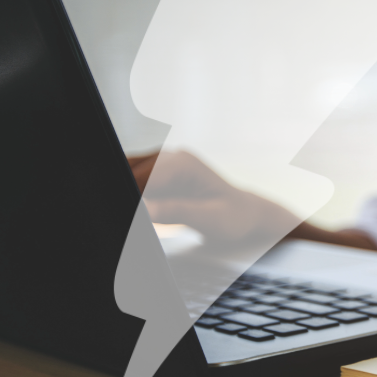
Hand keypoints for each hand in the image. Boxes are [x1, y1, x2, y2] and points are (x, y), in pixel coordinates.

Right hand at [134, 151, 299, 245]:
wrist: (245, 215)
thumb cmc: (233, 216)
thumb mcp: (208, 218)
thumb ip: (177, 211)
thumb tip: (146, 209)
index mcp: (183, 163)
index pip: (142, 175)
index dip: (132, 192)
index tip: (134, 209)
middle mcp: (172, 158)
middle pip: (132, 171)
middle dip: (131, 192)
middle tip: (146, 215)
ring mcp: (165, 165)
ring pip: (132, 175)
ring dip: (134, 193)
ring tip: (153, 212)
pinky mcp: (161, 177)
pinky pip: (138, 182)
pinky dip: (139, 196)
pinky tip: (152, 210)